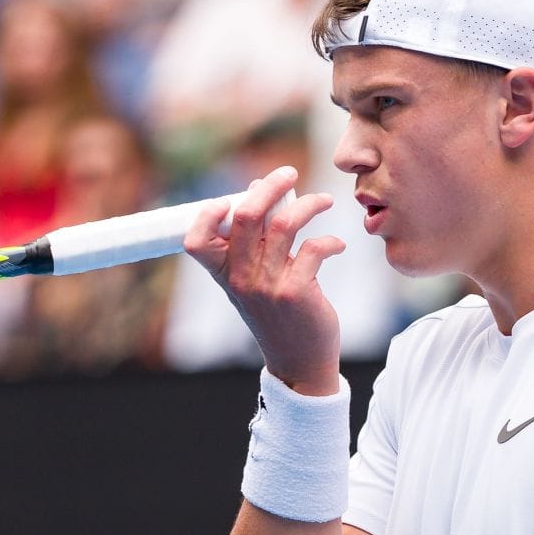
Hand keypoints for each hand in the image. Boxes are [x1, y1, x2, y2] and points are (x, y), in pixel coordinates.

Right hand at [183, 165, 344, 395]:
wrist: (298, 361)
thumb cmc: (277, 315)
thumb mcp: (255, 280)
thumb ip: (253, 240)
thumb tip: (256, 190)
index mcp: (224, 274)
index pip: (195, 240)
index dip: (208, 214)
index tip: (234, 197)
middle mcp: (241, 278)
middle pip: (245, 216)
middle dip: (269, 186)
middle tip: (289, 172)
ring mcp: (267, 286)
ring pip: (283, 224)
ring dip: (308, 205)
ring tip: (325, 201)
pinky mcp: (297, 291)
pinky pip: (314, 248)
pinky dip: (331, 241)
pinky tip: (337, 245)